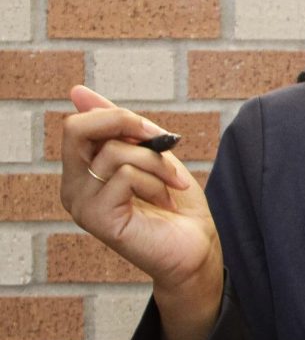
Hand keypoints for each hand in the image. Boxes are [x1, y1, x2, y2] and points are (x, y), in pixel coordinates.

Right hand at [60, 86, 222, 339]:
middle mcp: (73, 186)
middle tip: (163, 141)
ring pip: (113, 153)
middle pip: (77, 128)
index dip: (121, 117)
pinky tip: (166, 202)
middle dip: (128, 125)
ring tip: (173, 185)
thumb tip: (77, 91)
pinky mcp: (96, 218)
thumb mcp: (150, 154)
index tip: (157, 134)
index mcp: (81, 170)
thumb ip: (118, 126)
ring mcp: (81, 204)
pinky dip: (155, 182)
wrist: (196, 248)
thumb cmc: (175, 205)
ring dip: (157, 163)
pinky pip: (124, 176)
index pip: (81, 122)